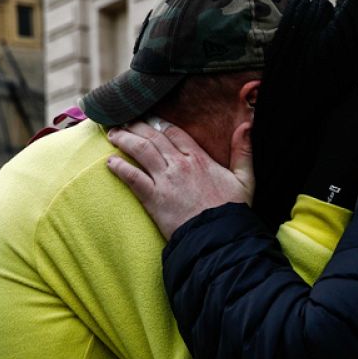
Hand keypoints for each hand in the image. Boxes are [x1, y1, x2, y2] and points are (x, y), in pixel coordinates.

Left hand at [106, 120, 253, 240]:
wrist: (219, 238)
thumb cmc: (233, 211)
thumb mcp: (246, 179)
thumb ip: (244, 151)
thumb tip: (247, 125)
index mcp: (199, 158)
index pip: (174, 132)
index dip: (160, 125)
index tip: (150, 121)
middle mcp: (179, 164)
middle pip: (153, 136)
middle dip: (137, 126)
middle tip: (123, 121)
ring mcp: (165, 180)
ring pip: (140, 150)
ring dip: (124, 139)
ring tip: (113, 134)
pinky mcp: (153, 198)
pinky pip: (132, 177)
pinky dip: (120, 167)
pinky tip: (110, 163)